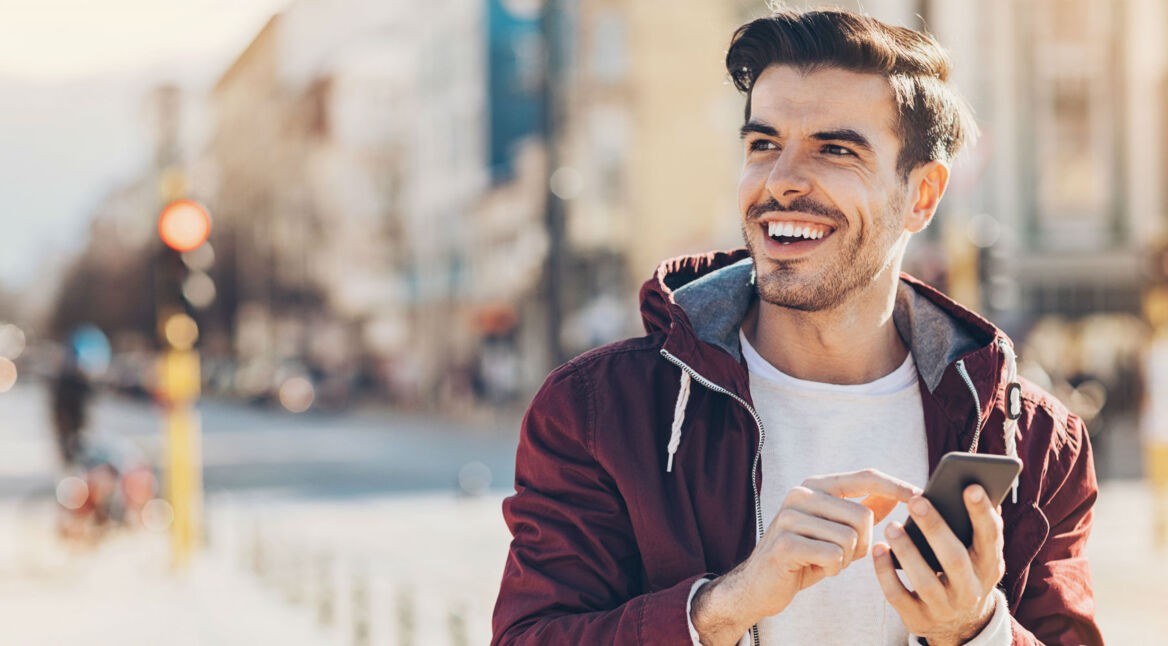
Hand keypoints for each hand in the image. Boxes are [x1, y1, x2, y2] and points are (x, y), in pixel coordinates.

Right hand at [692, 469, 918, 644]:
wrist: (760, 585)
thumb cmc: (803, 557)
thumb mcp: (835, 531)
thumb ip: (860, 510)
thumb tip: (894, 496)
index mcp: (815, 485)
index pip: (864, 477)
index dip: (895, 485)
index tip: (920, 495)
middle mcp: (800, 493)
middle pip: (863, 515)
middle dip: (863, 544)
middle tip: (842, 555)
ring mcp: (790, 517)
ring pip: (850, 538)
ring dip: (846, 559)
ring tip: (825, 561)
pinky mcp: (785, 543)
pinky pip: (833, 556)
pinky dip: (832, 569)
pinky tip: (814, 569)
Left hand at [872, 484, 1004, 645]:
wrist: (959, 624)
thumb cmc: (964, 570)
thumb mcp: (978, 553)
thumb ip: (976, 525)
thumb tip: (975, 484)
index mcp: (989, 566)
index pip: (990, 538)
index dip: (982, 514)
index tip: (970, 487)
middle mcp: (971, 590)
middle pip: (955, 559)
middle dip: (936, 529)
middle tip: (916, 501)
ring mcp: (945, 608)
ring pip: (925, 581)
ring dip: (907, 552)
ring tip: (890, 526)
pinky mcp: (919, 619)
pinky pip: (898, 596)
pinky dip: (886, 572)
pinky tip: (877, 549)